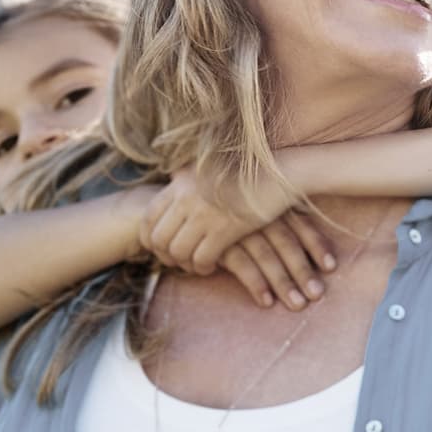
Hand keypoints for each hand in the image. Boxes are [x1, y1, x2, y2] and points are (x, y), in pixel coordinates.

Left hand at [142, 166, 295, 276]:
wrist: (283, 172)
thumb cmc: (249, 170)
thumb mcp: (212, 165)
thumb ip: (189, 172)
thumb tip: (170, 175)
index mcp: (182, 182)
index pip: (148, 217)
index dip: (149, 238)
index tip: (161, 248)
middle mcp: (187, 196)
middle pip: (159, 238)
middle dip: (166, 256)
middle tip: (179, 261)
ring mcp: (205, 213)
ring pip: (178, 252)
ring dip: (185, 264)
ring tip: (197, 264)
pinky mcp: (225, 229)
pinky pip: (201, 258)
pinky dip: (203, 267)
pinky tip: (212, 266)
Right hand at [214, 213, 338, 310]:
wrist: (176, 206)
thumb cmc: (223, 210)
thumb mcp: (252, 210)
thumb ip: (276, 221)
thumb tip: (306, 247)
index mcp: (270, 203)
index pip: (300, 223)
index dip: (317, 244)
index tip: (331, 266)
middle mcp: (257, 213)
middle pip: (287, 243)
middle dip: (304, 270)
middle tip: (317, 295)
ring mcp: (237, 226)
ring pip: (267, 256)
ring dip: (284, 282)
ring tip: (298, 304)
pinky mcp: (217, 242)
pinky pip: (242, 265)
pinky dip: (256, 283)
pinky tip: (266, 301)